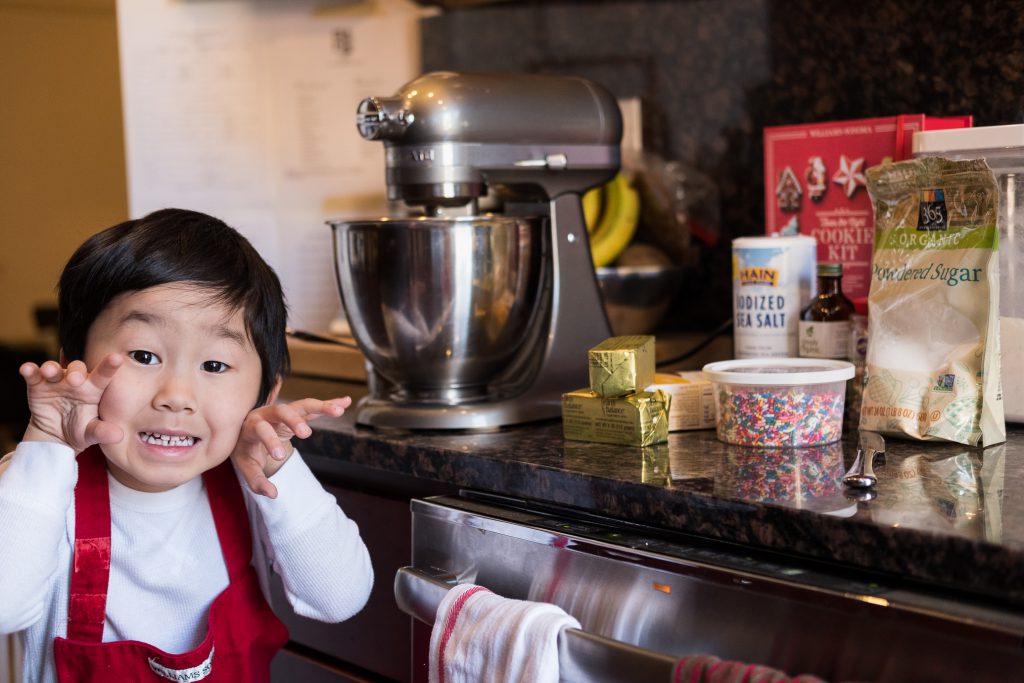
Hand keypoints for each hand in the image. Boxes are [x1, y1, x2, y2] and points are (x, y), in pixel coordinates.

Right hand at [20, 354, 124, 451]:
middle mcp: (76, 380)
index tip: (117, 358)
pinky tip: (26, 369)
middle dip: (76, 372)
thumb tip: (118, 436)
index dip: (109, 366)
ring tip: (49, 371)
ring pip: (54, 369)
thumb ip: (103, 432)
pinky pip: (33, 375)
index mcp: (94, 389)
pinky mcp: (37, 385)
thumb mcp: (91, 433)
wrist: (55, 437)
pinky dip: (30, 371)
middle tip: (75, 380)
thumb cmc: (81, 430)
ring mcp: (56, 381)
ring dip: (50, 368)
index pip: (104, 375)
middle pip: (77, 368)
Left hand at [232, 396, 351, 497]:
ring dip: (321, 407)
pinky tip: (345, 402)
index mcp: (252, 426)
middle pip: (282, 411)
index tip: (280, 456)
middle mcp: (268, 413)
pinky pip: (314, 408)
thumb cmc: (246, 451)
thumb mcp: (246, 468)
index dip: (270, 441)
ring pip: (302, 405)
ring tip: (339, 411)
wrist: (246, 435)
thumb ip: (257, 481)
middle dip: (294, 421)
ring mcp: (284, 411)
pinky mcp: (297, 413)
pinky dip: (330, 404)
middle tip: (306, 434)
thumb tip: (272, 494)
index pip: (261, 430)